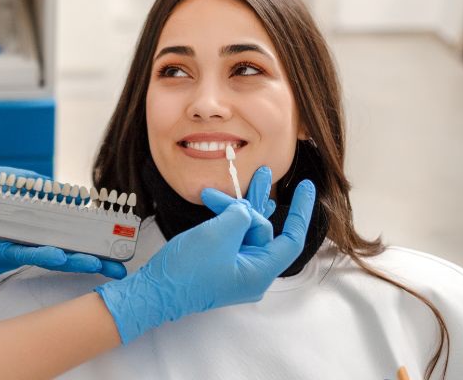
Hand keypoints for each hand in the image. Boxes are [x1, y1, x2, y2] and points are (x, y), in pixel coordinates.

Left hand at [0, 166, 127, 278]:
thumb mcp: (22, 182)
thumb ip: (47, 190)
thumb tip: (77, 196)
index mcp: (36, 226)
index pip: (70, 239)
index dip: (93, 246)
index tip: (118, 251)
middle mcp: (27, 240)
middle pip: (64, 253)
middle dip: (90, 261)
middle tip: (115, 266)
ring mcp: (12, 244)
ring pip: (44, 257)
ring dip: (68, 260)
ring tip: (91, 262)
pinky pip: (17, 252)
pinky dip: (37, 253)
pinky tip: (55, 254)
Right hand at [95, 178, 315, 343]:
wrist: (155, 290)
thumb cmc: (188, 269)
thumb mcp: (220, 234)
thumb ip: (241, 215)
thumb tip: (243, 210)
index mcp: (259, 271)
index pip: (291, 239)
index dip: (300, 211)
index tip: (307, 188)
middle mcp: (251, 271)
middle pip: (263, 230)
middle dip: (256, 202)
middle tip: (264, 172)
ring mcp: (234, 268)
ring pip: (246, 230)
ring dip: (242, 204)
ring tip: (249, 177)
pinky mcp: (219, 262)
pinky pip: (232, 236)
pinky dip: (228, 216)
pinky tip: (225, 199)